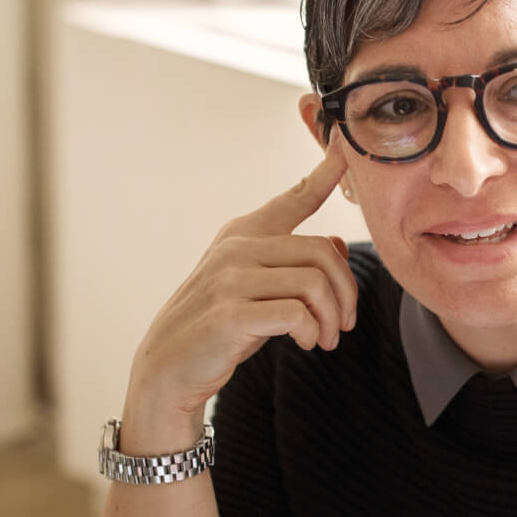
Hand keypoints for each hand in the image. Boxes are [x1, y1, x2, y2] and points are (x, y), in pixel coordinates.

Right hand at [124, 151, 357, 435]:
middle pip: (321, 252)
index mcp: (244, 234)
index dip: (324, 174)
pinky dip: (312, 332)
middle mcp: (236, 248)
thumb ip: (292, 264)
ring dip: (330, 318)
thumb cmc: (221, 326)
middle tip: (344, 323)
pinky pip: (296, 314)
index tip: (344, 150)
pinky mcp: (229, 313)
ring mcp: (230, 279)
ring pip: (314, 283)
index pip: (293, 199)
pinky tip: (307, 344)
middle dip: (346, 291)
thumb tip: (338, 243)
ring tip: (325, 339)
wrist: (171, 367)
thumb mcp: (258, 287)